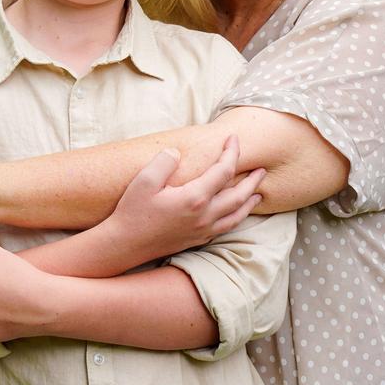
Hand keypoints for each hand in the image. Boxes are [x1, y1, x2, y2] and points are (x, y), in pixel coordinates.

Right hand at [108, 134, 263, 258]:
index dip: (231, 152)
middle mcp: (204, 216)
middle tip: (261, 169)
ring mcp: (202, 231)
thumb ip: (164, 161)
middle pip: (238, 195)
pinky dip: (237, 217)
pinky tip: (236, 213)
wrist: (124, 245)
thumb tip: (178, 152)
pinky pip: (226, 228)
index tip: (234, 139)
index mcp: (194, 198)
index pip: (223, 171)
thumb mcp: (144, 180)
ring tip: (258, 192)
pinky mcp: (197, 240)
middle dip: (252, 180)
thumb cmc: (133, 212)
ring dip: (250, 201)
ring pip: (236, 215)